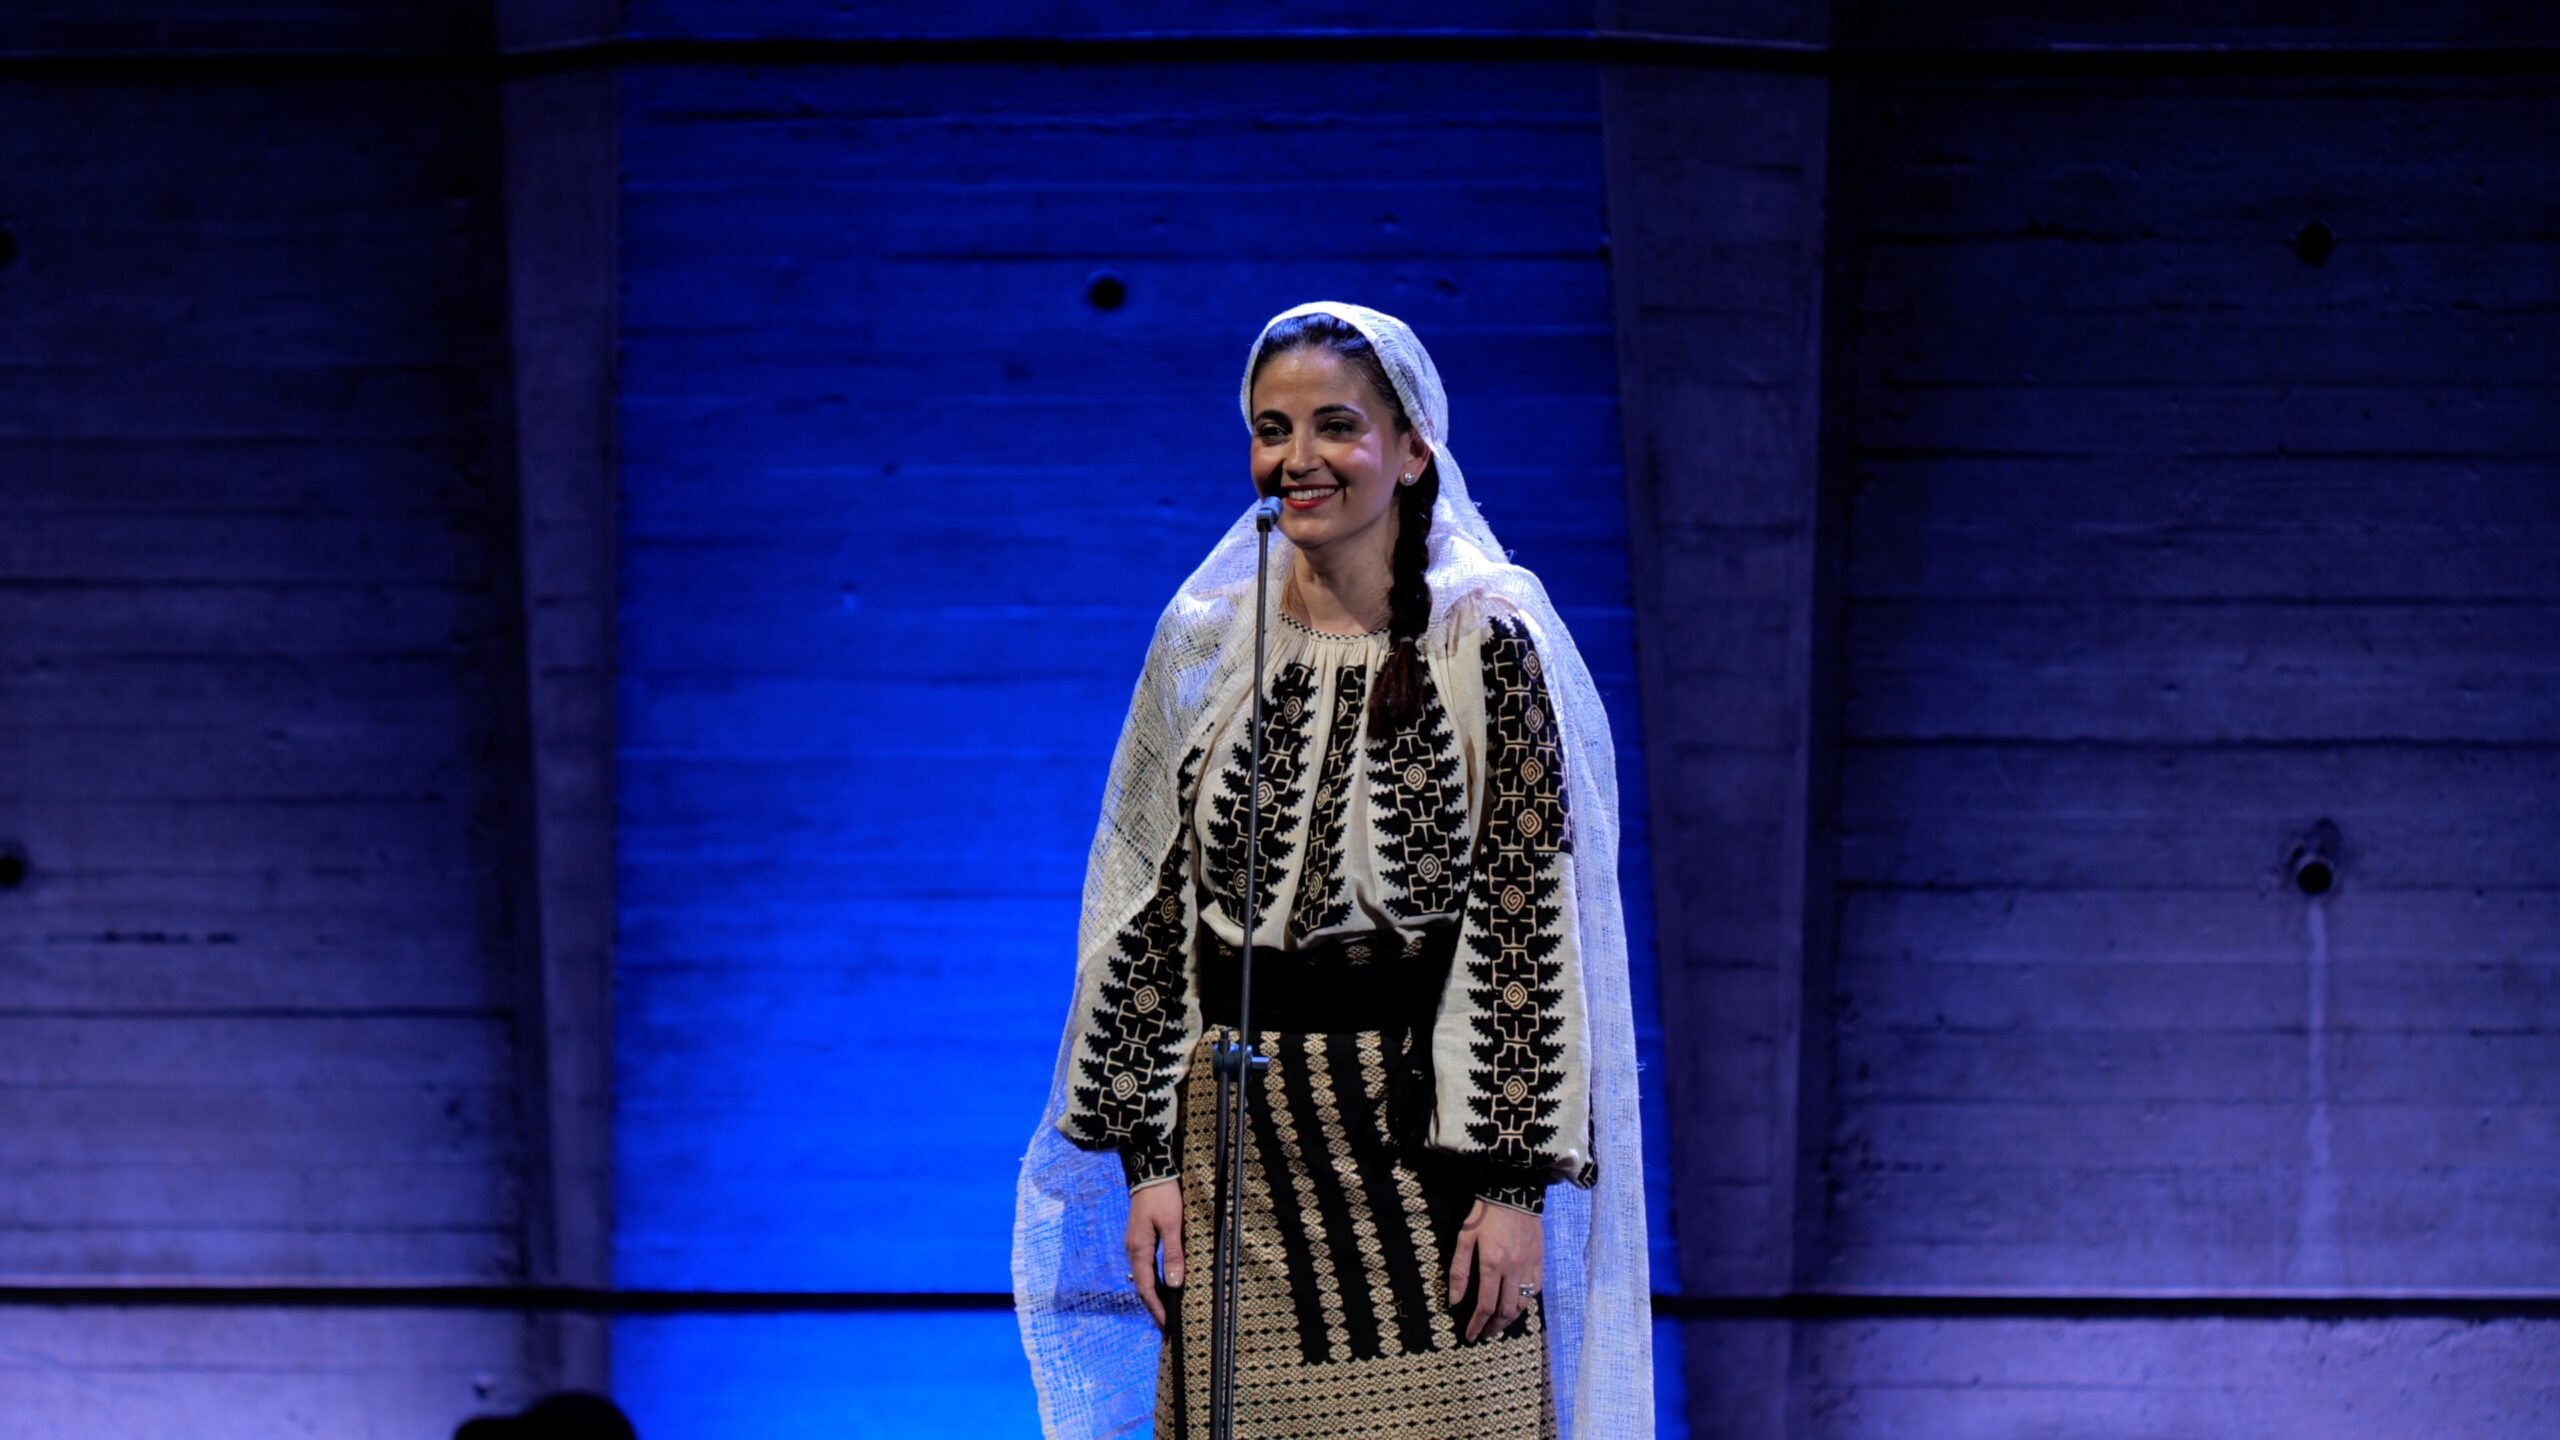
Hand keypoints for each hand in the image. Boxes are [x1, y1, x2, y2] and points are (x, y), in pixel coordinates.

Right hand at [1125, 1180, 1185, 1327]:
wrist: (1151, 1171)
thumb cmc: (1163, 1196)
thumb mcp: (1172, 1225)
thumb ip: (1173, 1254)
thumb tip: (1174, 1284)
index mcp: (1139, 1249)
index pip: (1147, 1287)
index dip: (1156, 1307)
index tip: (1166, 1324)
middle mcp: (1133, 1250)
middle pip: (1143, 1285)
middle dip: (1154, 1305)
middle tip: (1166, 1324)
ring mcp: (1135, 1244)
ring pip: (1144, 1276)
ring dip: (1154, 1294)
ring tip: (1165, 1310)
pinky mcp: (1141, 1238)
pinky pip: (1146, 1266)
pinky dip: (1154, 1281)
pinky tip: (1163, 1285)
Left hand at [1448, 1197, 1542, 1340]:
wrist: (1514, 1192)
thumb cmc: (1485, 1214)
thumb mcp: (1465, 1238)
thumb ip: (1459, 1271)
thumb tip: (1455, 1301)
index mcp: (1492, 1264)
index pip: (1485, 1306)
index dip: (1477, 1325)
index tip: (1470, 1336)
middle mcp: (1513, 1270)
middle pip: (1505, 1311)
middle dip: (1493, 1328)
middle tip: (1483, 1335)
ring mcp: (1529, 1267)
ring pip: (1522, 1305)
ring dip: (1509, 1320)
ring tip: (1497, 1325)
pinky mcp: (1539, 1261)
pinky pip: (1534, 1291)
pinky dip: (1524, 1304)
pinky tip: (1515, 1306)